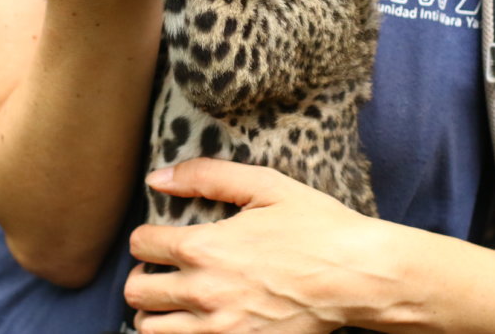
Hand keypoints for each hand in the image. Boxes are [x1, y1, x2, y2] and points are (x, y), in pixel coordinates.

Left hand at [125, 158, 395, 332]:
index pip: (140, 244)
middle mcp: (203, 293)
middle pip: (136, 291)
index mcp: (204, 248)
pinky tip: (197, 321)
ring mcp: (220, 330)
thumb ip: (206, 176)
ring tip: (174, 299)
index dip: (146, 236)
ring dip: (155, 311)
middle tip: (162, 269)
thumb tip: (158, 178)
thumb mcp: (265, 185)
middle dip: (143, 275)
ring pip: (151, 328)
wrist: (359, 276)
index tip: (160, 237)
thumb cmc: (316, 227)